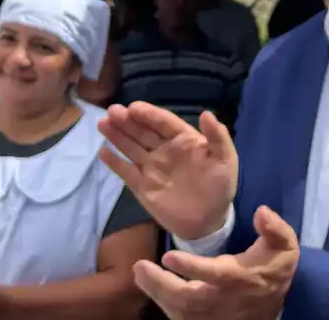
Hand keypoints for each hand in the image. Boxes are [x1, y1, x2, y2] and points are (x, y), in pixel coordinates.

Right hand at [98, 102, 237, 239]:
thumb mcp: (226, 159)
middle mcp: (164, 150)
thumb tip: (206, 113)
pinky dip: (115, 162)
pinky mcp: (142, 187)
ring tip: (103, 123)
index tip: (133, 107)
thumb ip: (218, 137)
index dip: (149, 114)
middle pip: (143, 132)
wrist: (209, 221)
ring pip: (132, 148)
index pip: (163, 122)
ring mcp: (152, 168)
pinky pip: (126, 172)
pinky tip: (103, 151)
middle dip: (127, 121)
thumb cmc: (220, 185)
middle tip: (112, 111)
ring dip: (117, 136)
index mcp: (184, 139)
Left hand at [134, 204, 297, 319]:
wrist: (271, 308)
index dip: (191, 267)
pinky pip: (180, 318)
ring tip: (139, 273)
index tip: (169, 256)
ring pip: (180, 311)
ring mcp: (211, 315)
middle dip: (162, 284)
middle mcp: (222, 300)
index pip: (214, 274)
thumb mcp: (284, 247)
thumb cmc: (273, 271)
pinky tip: (151, 286)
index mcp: (240, 278)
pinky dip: (163, 304)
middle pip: (188, 298)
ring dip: (157, 293)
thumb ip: (275, 229)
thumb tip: (261, 211)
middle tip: (140, 267)